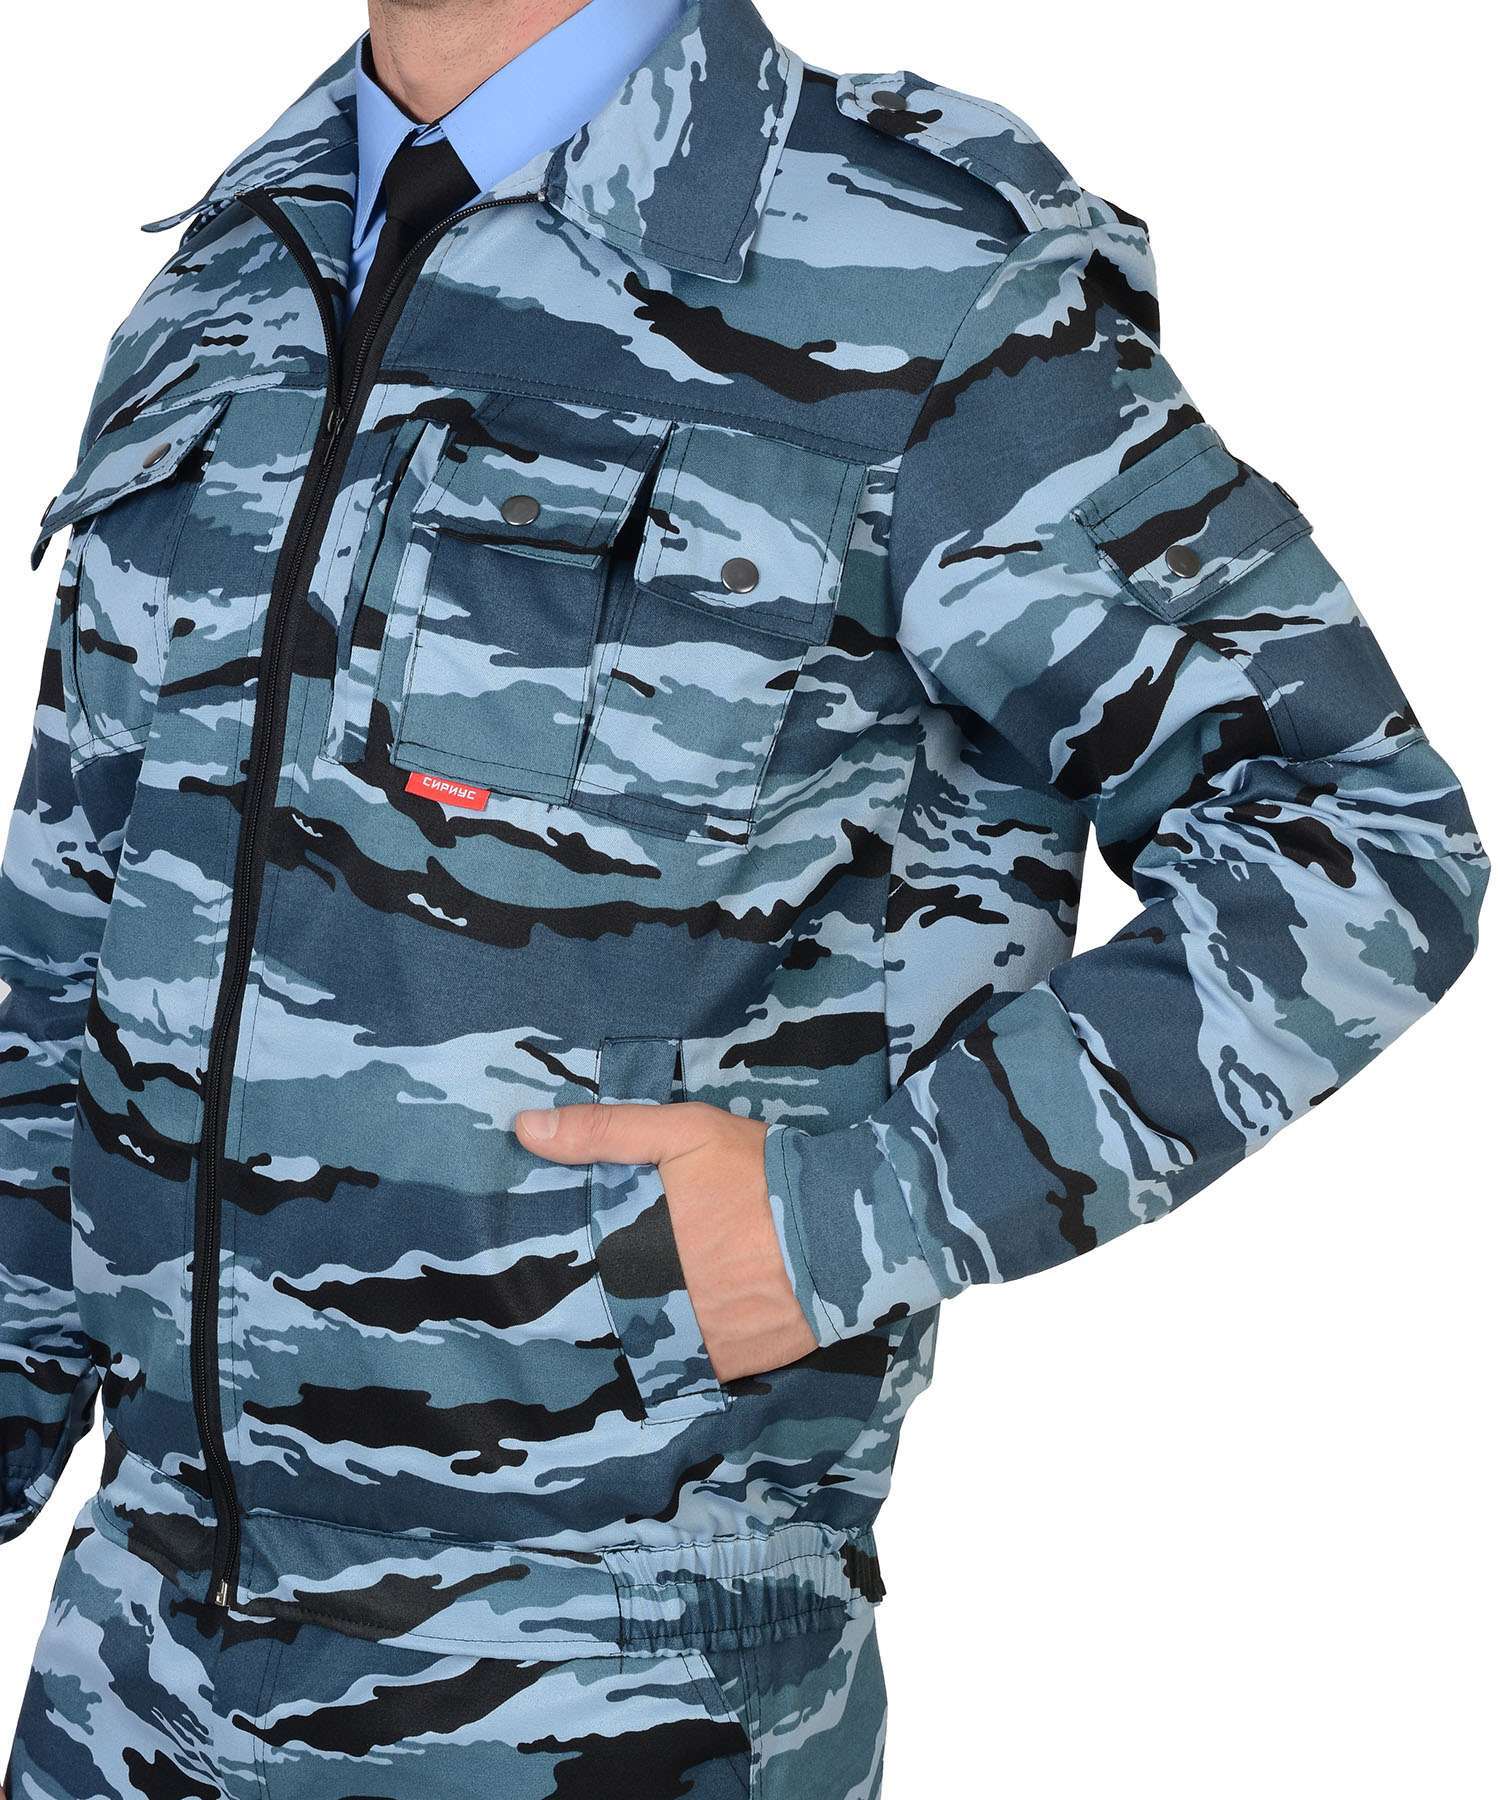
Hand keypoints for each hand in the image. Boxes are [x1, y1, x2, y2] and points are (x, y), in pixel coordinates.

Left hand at [515, 1101, 815, 1381]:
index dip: (569, 1269)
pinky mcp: (734, 1364)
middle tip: (632, 1272)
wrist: (847, 1225)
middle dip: (616, 1294)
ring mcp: (697, 1343)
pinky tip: (700, 1316)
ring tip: (663, 1296)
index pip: (577, 1275)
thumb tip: (524, 1127)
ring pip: (653, 1340)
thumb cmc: (760, 1173)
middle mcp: (659, 1308)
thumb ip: (605, 1131)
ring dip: (654, 1322)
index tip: (556, 1267)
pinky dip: (692, 1343)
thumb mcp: (684, 1134)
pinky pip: (694, 1362)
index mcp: (636, 1254)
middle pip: (614, 1310)